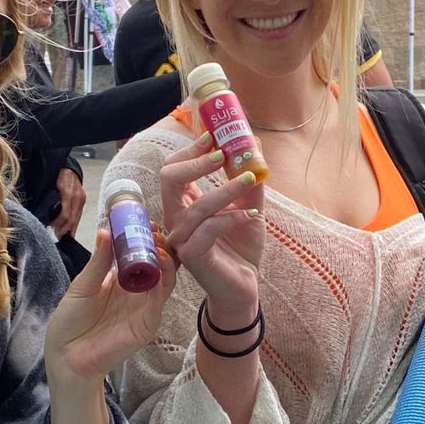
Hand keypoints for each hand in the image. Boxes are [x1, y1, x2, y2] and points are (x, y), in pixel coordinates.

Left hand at [43, 224, 176, 384]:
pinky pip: (158, 303)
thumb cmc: (70, 322)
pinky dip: (161, 285)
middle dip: (161, 247)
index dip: (146, 239)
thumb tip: (105, 230)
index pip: (141, 256)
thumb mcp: (83, 285)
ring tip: (159, 247)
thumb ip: (98, 261)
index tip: (146, 222)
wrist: (66, 356)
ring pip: (165, 282)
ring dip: (165, 263)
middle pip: (159, 266)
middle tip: (156, 232)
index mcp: (121, 281)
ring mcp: (144, 309)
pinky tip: (157, 269)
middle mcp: (137, 293)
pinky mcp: (146, 325)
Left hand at [51, 166, 86, 237]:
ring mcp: (81, 199)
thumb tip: (42, 214)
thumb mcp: (49, 184)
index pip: (65, 213)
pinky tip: (69, 232)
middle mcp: (77, 197)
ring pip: (76, 219)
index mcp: (68, 192)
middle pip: (71, 219)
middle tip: (54, 239)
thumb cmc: (56, 174)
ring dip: (68, 230)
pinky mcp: (83, 201)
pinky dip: (73, 225)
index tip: (50, 233)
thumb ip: (47, 198)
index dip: (58, 225)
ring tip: (60, 238)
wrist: (68, 166)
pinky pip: (78, 215)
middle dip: (63, 230)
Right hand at [158, 132, 265, 321]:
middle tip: (222, 154)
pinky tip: (252, 214)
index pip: (173, 169)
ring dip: (227, 189)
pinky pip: (209, 229)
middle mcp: (177, 219)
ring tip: (250, 180)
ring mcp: (181, 238)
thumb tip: (255, 146)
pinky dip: (233, 217)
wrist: (244, 287)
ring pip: (197, 205)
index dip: (189, 150)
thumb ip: (249, 181)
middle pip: (169, 179)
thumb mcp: (249, 207)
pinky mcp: (192, 256)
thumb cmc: (240, 248)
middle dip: (196, 162)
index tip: (213, 136)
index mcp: (185, 205)